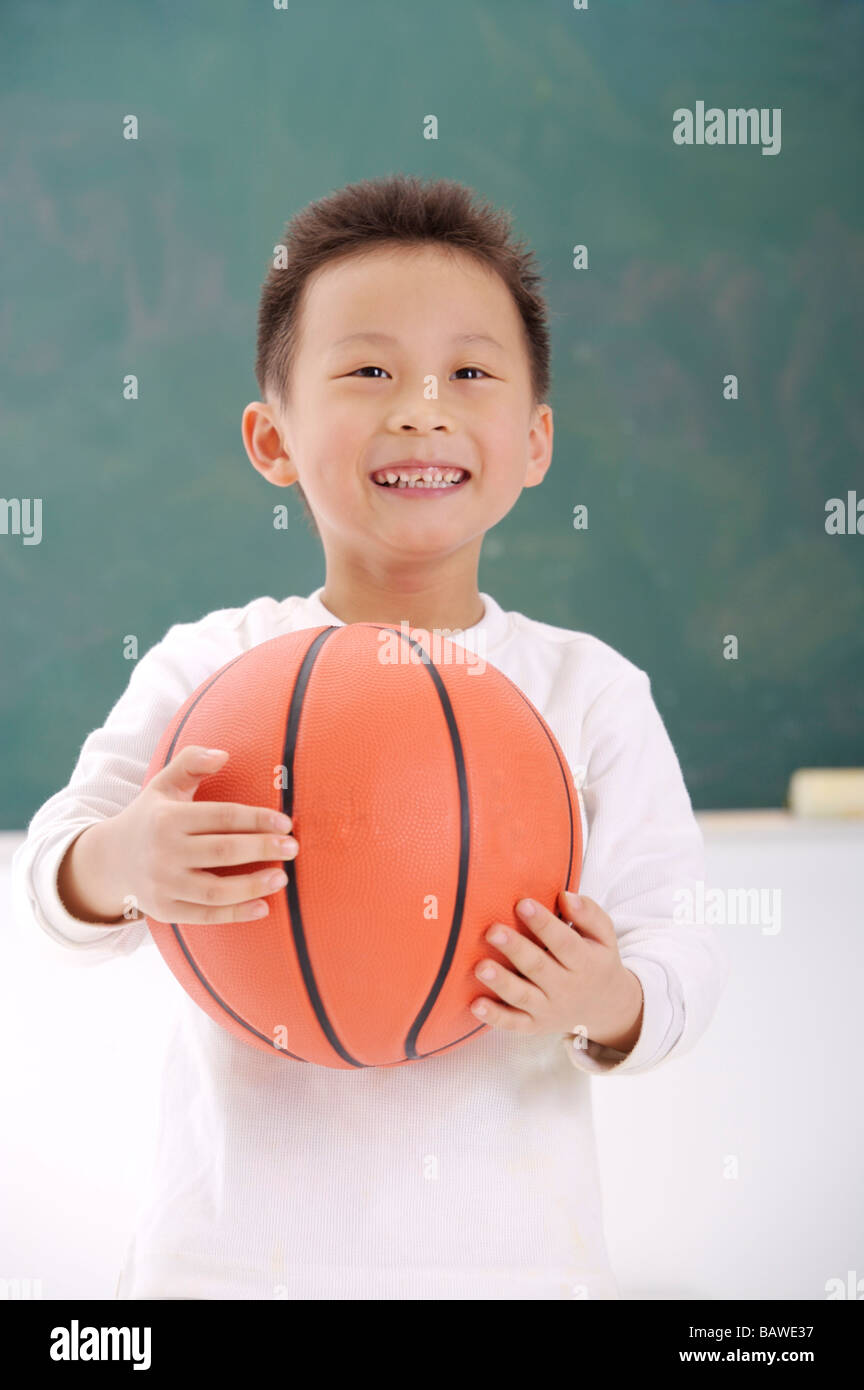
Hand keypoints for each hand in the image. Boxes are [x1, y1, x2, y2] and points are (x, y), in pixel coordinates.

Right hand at [105, 745, 298, 924]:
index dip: (257, 819)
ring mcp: (163, 885)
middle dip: (263, 849)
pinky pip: (205, 916)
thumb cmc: (150, 817)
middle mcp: (163, 852)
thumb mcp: (164, 784)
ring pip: (216, 890)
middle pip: (223, 852)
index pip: (221, 817)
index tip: (285, 823)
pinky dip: (236, 914)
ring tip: (282, 878)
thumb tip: (223, 753)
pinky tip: (263, 907)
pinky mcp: (165, 911)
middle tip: (293, 848)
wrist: (110, 860)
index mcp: (167, 818)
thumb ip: (191, 762)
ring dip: (253, 885)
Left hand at [470, 889, 643, 1052]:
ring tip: (480, 967)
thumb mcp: (604, 936)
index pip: (563, 942)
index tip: (523, 904)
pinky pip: (513, 1023)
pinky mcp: (534, 1024)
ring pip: (522, 996)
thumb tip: (566, 896)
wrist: (606, 1008)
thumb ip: (588, 914)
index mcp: (584, 962)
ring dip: (501, 982)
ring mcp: (548, 1008)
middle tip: (492, 931)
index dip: (543, 923)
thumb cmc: (595, 959)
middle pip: (538, 967)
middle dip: (515, 949)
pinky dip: (494, 1017)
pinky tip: (475, 1005)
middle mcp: (566, 987)